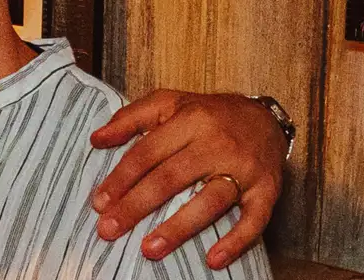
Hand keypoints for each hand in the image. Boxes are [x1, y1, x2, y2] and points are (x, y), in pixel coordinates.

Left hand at [89, 89, 286, 268]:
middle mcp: (217, 144)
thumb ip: (129, 118)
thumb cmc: (207, 114)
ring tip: (148, 250)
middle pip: (171, 178)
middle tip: (110, 230)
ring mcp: (244, 169)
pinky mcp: (267, 191)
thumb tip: (96, 139)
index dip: (121, 178)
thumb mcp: (167, 103)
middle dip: (137, 206)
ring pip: (208, 202)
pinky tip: (213, 260)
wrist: (266, 118)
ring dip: (177, 228)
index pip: (147, 153)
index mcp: (190, 121)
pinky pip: (254, 220)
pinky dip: (236, 242)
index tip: (99, 203)